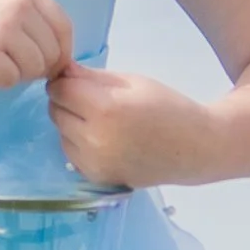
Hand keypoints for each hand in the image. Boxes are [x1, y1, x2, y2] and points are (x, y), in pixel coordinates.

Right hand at [0, 0, 73, 97]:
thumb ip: (35, 25)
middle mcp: (16, 4)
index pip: (64, 27)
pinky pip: (12, 80)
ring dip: (16, 75)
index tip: (44, 64)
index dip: (60, 52)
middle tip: (5, 62)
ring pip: (35, 68)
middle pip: (53, 52)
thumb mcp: (2, 12)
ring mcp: (1, 27)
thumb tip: (66, 60)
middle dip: (34, 67)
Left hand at [49, 63, 210, 190]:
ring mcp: (93, 163)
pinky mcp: (96, 177)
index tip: (77, 79)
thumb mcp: (132, 82)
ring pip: (60, 133)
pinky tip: (103, 138)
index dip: (65, 80)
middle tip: (91, 98)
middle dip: (67, 101)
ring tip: (100, 119)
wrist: (194, 148)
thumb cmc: (167, 106)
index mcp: (105, 109)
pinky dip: (79, 143)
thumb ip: (92, 77)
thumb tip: (61, 71)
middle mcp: (94, 140)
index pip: (60, 90)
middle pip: (56, 112)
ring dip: (71, 123)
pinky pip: (71, 153)